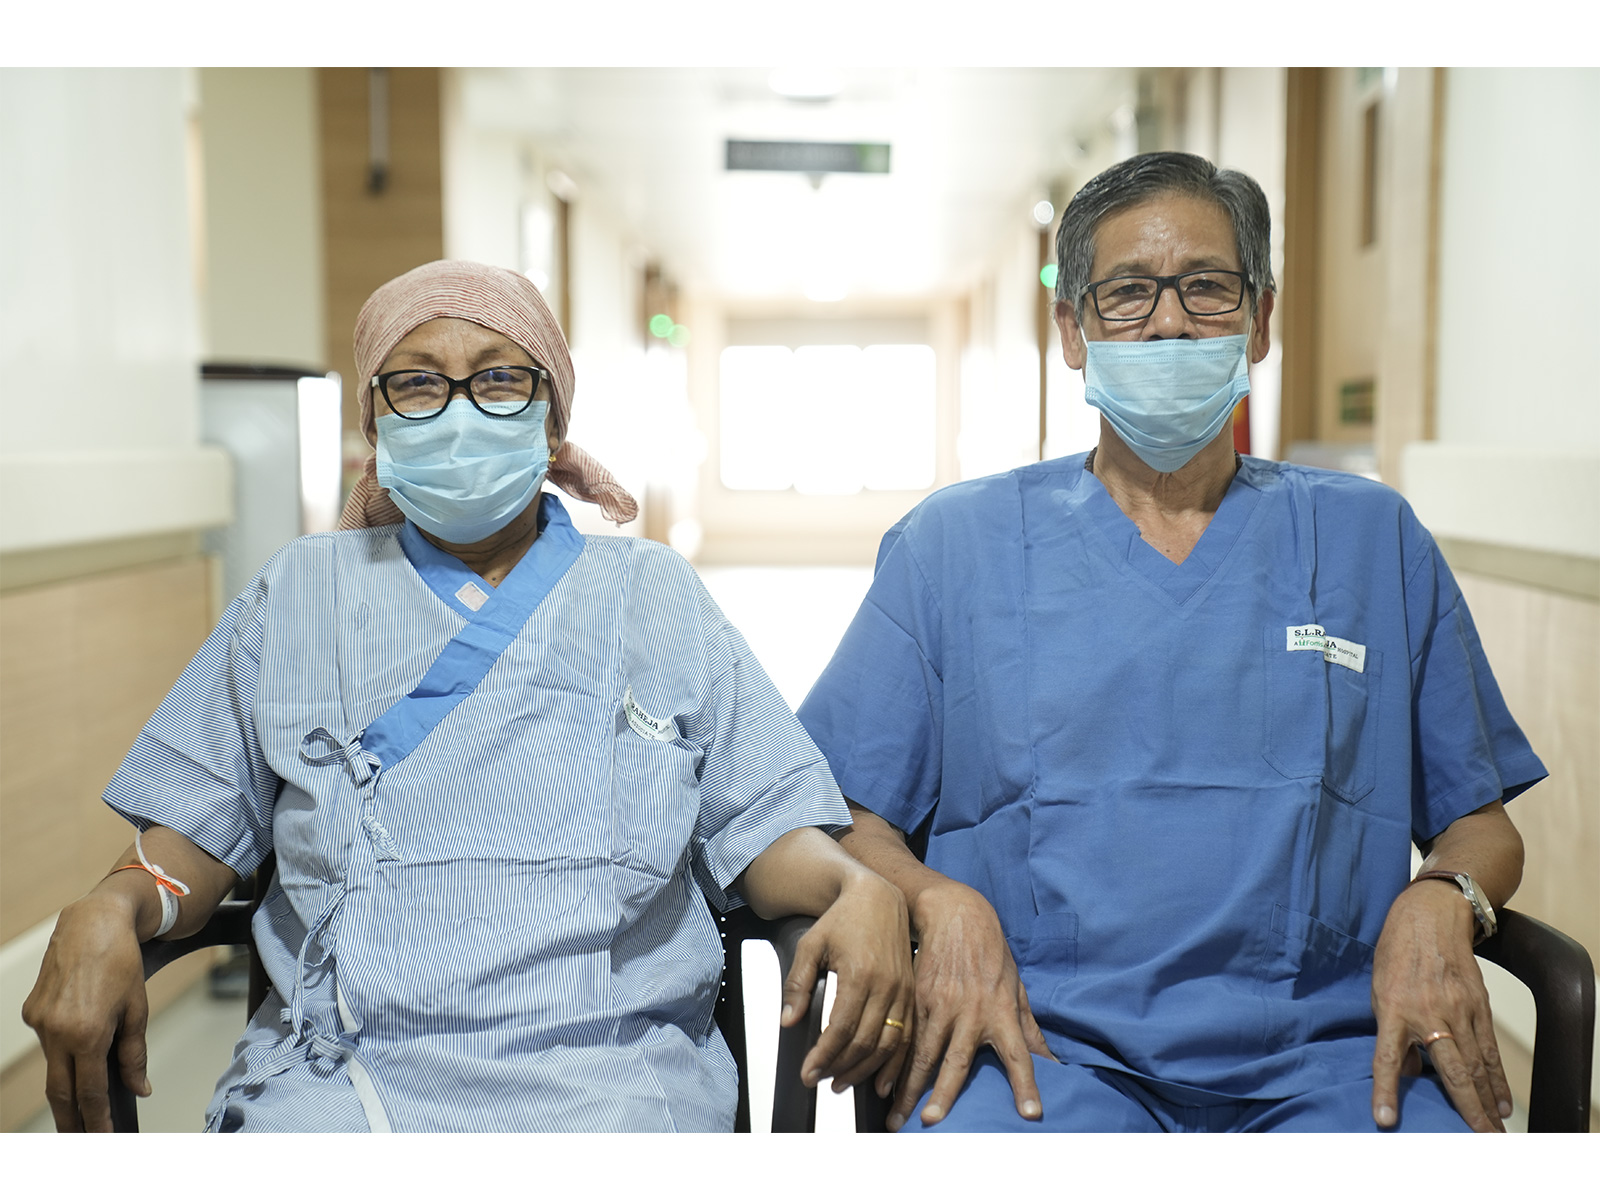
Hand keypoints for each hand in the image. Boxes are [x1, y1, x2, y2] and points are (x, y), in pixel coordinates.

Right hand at [21, 893, 151, 1132]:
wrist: (93, 923)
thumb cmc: (121, 961)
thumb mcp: (137, 1009)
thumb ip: (135, 1054)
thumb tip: (138, 1087)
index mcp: (87, 1034)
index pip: (91, 1092)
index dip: (97, 1119)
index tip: (104, 1135)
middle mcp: (57, 1032)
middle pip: (60, 1091)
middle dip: (71, 1119)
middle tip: (81, 1138)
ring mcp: (39, 1022)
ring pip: (52, 1066)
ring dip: (67, 1081)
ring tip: (83, 1098)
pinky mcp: (30, 1011)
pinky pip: (48, 1040)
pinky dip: (62, 1047)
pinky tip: (76, 1036)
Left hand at [782, 871, 914, 1091]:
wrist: (878, 896)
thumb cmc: (842, 918)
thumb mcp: (811, 945)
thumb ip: (797, 984)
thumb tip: (787, 1021)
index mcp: (860, 974)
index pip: (840, 1029)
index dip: (823, 1056)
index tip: (808, 1073)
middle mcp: (886, 986)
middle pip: (864, 1042)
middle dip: (840, 1068)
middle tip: (820, 1081)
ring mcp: (904, 991)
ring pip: (888, 1045)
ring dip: (866, 1070)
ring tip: (842, 1083)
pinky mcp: (912, 993)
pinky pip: (907, 1036)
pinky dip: (895, 1063)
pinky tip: (882, 1080)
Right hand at [884, 879, 1054, 1131]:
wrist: (955, 914)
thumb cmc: (991, 953)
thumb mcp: (1015, 987)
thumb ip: (1029, 1028)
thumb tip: (1053, 1061)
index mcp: (1001, 1011)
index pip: (1018, 1054)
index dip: (1025, 1084)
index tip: (1030, 1113)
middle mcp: (970, 1011)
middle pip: (956, 1061)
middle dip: (944, 1093)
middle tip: (932, 1122)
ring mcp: (940, 1005)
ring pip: (922, 1053)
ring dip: (909, 1087)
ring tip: (898, 1118)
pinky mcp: (918, 998)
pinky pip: (906, 1037)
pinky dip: (895, 1064)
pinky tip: (885, 1086)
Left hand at [1371, 880, 1510, 1131]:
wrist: (1430, 916)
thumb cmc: (1397, 953)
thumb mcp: (1379, 989)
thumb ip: (1391, 1032)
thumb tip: (1408, 1073)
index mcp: (1394, 1010)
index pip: (1387, 1058)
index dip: (1386, 1090)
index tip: (1385, 1119)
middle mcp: (1429, 1013)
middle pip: (1450, 1071)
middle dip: (1464, 1110)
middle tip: (1474, 1141)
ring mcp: (1459, 1010)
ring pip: (1475, 1065)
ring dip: (1485, 1102)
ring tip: (1492, 1131)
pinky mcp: (1479, 1006)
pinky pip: (1489, 1049)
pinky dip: (1496, 1078)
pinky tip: (1501, 1101)